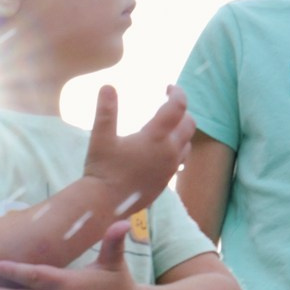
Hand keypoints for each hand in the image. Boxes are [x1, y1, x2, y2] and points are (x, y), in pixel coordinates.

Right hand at [80, 83, 192, 211]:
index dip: (177, 93)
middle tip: (169, 103)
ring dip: (181, 131)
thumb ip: (105, 111)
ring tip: (167, 126)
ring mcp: (169, 169)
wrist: (104, 204)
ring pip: (187, 143)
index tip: (168, 87)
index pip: (177, 107)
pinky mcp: (165, 182)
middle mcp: (169, 152)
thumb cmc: (102, 169)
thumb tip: (107, 86)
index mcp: (156, 137)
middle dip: (182, 110)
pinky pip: (179, 161)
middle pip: (189, 124)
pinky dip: (176, 149)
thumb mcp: (100, 138)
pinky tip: (161, 149)